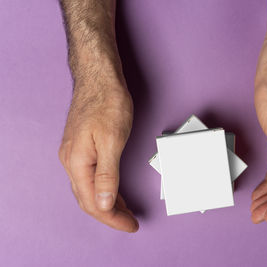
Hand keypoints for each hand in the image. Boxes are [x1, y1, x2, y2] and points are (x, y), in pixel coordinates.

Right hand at [58, 80, 137, 231]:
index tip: (130, 225)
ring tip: (125, 211)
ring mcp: (75, 154)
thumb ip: (107, 175)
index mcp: (77, 163)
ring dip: (108, 203)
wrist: (99, 78)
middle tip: (130, 221)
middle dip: (110, 214)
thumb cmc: (107, 103)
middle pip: (88, 200)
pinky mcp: (81, 148)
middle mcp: (71, 161)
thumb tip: (104, 204)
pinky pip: (90, 178)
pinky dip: (104, 189)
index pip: (94, 203)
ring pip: (89, 190)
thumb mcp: (112, 141)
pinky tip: (114, 191)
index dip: (113, 219)